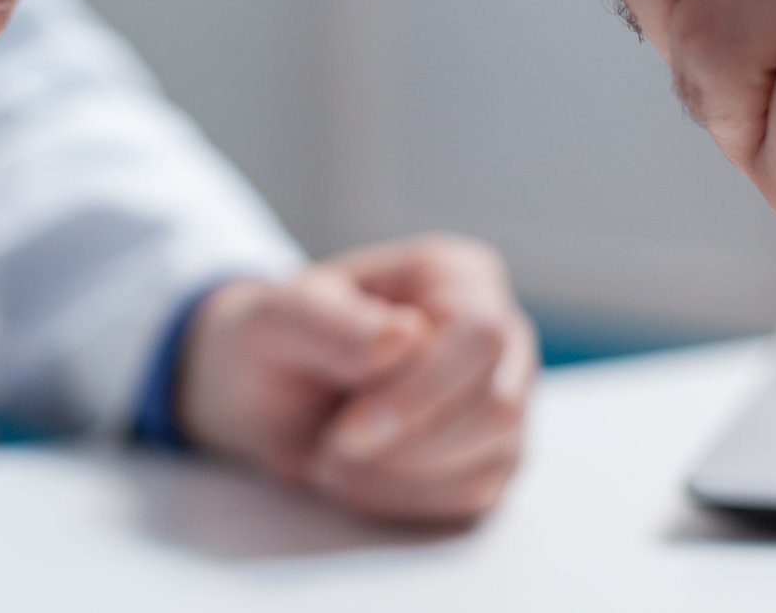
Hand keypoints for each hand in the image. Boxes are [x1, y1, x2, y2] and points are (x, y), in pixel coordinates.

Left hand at [176, 235, 536, 524]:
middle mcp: (499, 332)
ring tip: (333, 460)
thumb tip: (406, 336)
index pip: (482, 336)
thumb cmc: (277, 342)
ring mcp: (506, 398)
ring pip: (490, 459)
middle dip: (406, 445)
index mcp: (457, 275)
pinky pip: (473, 497)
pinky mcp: (493, 457)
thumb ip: (333, 325)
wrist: (269, 398)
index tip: (347, 431)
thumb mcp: (276, 320)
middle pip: (497, 406)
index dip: (420, 393)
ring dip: (399, 477)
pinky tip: (358, 479)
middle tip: (329, 451)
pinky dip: (405, 500)